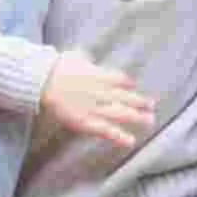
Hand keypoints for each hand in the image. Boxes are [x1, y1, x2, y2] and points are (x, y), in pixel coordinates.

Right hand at [39, 49, 156, 148]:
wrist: (44, 82)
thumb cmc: (55, 68)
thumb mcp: (72, 57)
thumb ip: (82, 58)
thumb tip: (84, 56)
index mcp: (99, 76)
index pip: (119, 79)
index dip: (127, 83)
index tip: (132, 85)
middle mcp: (102, 92)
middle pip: (126, 97)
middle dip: (140, 102)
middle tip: (152, 105)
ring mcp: (96, 108)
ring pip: (121, 113)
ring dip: (137, 117)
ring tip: (149, 121)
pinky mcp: (87, 122)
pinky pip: (106, 130)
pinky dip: (119, 136)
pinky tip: (130, 141)